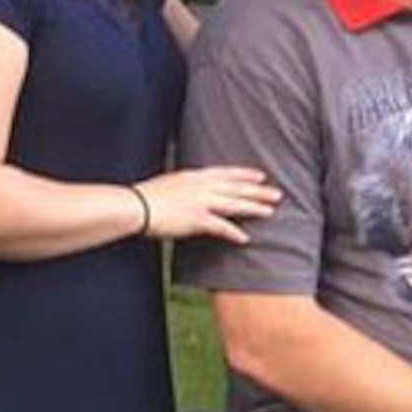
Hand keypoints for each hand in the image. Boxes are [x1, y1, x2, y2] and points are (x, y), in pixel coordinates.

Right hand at [132, 166, 280, 242]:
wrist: (134, 206)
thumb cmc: (144, 197)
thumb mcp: (168, 184)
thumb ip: (184, 186)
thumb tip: (189, 190)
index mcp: (193, 176)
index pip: (226, 172)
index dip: (245, 174)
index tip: (261, 175)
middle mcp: (201, 186)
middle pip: (236, 187)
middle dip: (258, 191)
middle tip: (277, 194)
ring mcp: (200, 202)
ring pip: (234, 204)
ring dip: (254, 208)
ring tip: (270, 212)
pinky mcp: (196, 219)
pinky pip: (221, 227)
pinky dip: (234, 233)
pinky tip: (245, 238)